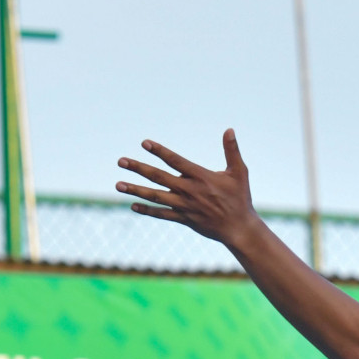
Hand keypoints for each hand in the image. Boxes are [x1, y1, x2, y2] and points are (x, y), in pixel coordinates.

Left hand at [117, 129, 257, 243]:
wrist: (239, 228)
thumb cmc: (240, 199)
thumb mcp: (239, 173)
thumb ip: (232, 151)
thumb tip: (229, 129)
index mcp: (201, 177)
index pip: (175, 161)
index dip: (159, 151)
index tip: (144, 143)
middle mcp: (189, 191)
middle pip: (158, 177)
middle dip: (138, 168)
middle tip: (121, 161)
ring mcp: (184, 206)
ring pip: (155, 196)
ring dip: (136, 190)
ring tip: (118, 185)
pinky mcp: (184, 219)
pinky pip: (162, 214)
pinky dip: (147, 210)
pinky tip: (133, 205)